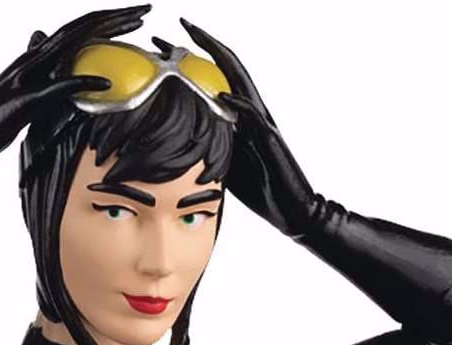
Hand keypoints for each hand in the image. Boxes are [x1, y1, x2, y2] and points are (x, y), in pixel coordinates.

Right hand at [0, 5, 150, 170]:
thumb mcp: (24, 92)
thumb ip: (37, 70)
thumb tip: (43, 42)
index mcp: (35, 56)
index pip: (76, 31)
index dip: (105, 22)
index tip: (133, 20)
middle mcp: (33, 57)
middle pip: (80, 28)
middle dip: (114, 16)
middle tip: (144, 10)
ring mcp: (29, 76)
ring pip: (72, 44)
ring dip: (105, 32)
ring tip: (134, 25)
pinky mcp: (27, 100)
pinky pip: (58, 88)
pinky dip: (83, 82)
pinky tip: (106, 82)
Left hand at [176, 16, 319, 237]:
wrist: (290, 209)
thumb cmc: (260, 188)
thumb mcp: (224, 163)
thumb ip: (210, 144)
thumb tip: (179, 141)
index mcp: (239, 117)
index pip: (213, 78)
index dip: (190, 60)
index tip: (161, 48)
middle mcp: (251, 112)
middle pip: (226, 69)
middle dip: (200, 45)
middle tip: (172, 28)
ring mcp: (262, 123)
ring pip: (240, 82)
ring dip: (218, 60)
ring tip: (195, 40)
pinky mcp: (270, 140)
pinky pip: (253, 117)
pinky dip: (237, 103)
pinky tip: (220, 92)